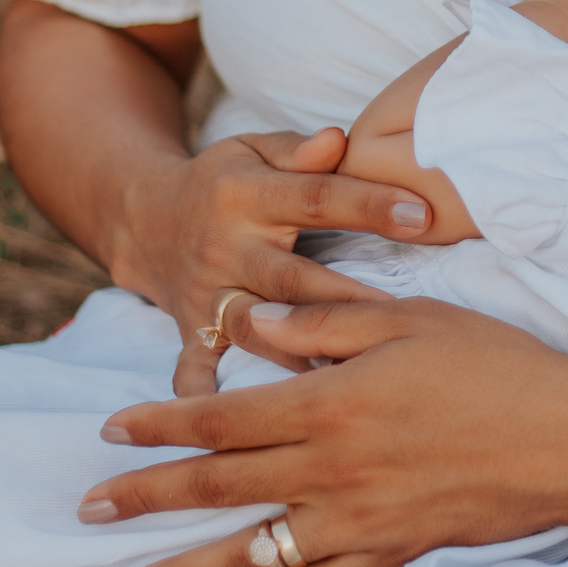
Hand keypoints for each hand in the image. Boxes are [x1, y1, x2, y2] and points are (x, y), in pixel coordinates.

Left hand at [85, 296, 567, 566]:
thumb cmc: (493, 365)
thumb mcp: (408, 318)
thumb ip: (321, 322)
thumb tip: (247, 322)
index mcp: (331, 400)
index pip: (224, 416)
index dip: (163, 425)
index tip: (110, 433)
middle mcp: (332, 468)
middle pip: (222, 487)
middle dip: (148, 498)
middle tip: (87, 509)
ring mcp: (359, 521)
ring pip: (254, 552)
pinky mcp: (390, 554)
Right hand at [126, 128, 433, 395]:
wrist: (146, 220)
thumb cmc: (223, 180)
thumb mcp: (253, 149)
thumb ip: (298, 150)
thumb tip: (340, 139)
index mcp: (245, 194)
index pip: (315, 197)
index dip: (367, 204)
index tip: (420, 213)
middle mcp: (225, 248)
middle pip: (290, 276)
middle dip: (344, 293)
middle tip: (399, 310)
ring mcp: (207, 296)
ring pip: (256, 330)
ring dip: (298, 354)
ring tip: (351, 375)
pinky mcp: (190, 332)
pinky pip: (196, 372)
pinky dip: (212, 401)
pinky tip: (248, 427)